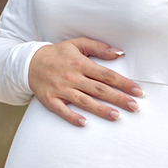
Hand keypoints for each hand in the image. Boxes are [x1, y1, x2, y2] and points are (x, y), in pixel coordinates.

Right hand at [28, 37, 142, 126]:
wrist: (29, 62)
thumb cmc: (57, 53)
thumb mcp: (77, 44)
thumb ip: (99, 47)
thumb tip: (119, 53)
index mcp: (81, 63)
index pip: (107, 75)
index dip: (124, 83)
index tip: (138, 91)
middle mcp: (72, 77)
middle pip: (99, 89)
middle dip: (118, 98)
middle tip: (135, 107)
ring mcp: (61, 89)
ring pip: (84, 101)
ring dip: (101, 109)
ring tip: (117, 116)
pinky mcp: (49, 100)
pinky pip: (62, 110)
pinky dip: (72, 117)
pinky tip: (84, 123)